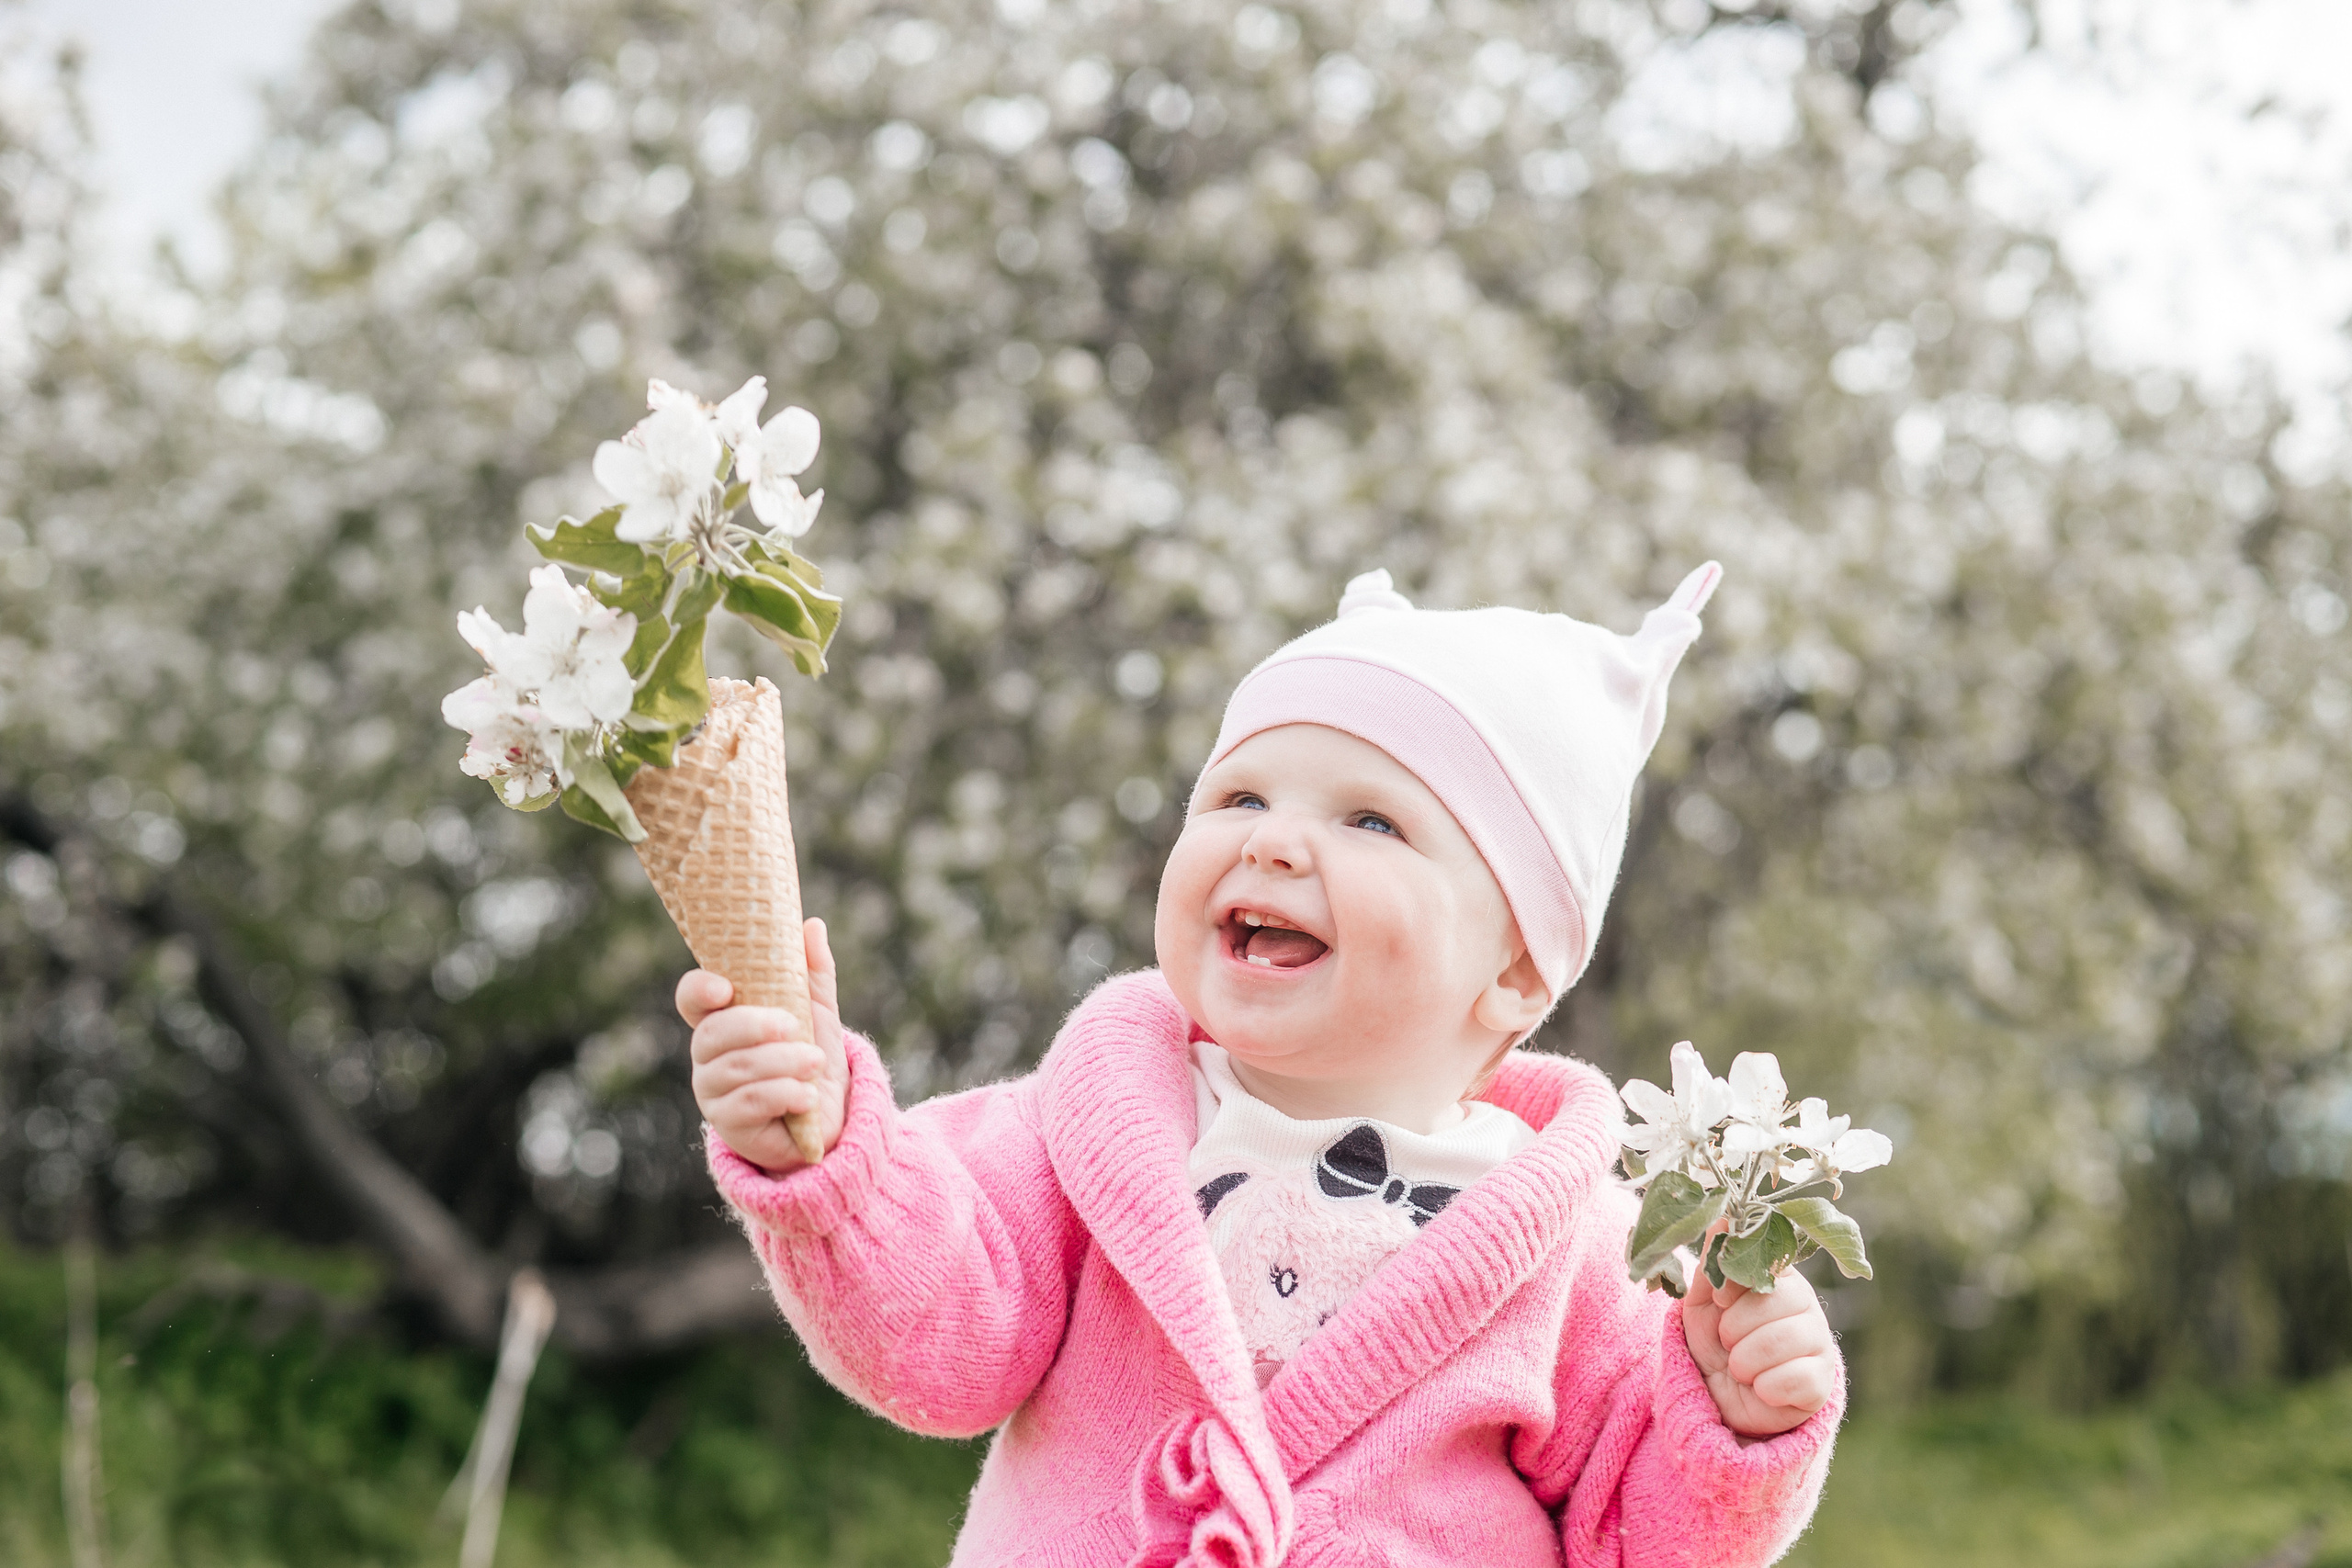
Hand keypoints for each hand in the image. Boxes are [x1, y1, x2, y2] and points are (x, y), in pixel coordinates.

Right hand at [678, 917, 848, 1173]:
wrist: (829, 1116)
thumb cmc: (811, 1056)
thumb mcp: (816, 1011)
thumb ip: (811, 971)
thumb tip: (812, 925)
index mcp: (723, 1018)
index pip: (692, 998)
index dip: (699, 990)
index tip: (725, 988)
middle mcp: (708, 1054)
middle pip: (711, 1034)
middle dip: (753, 1027)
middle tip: (793, 1026)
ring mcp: (714, 1091)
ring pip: (735, 1068)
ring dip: (781, 1061)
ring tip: (815, 1062)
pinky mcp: (729, 1124)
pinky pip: (748, 1103)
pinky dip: (783, 1094)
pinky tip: (807, 1096)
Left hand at [1681, 1261, 1837, 1438]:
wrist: (1719, 1399)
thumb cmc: (1713, 1342)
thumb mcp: (1702, 1301)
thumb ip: (1713, 1262)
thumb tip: (1722, 1217)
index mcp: (1779, 1278)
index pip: (1769, 1261)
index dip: (1737, 1284)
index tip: (1721, 1301)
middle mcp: (1807, 1304)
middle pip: (1776, 1301)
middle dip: (1735, 1328)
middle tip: (1727, 1342)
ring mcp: (1819, 1343)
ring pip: (1783, 1341)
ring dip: (1745, 1361)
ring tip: (1740, 1367)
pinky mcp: (1822, 1383)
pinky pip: (1796, 1380)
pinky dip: (1765, 1388)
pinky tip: (1762, 1388)